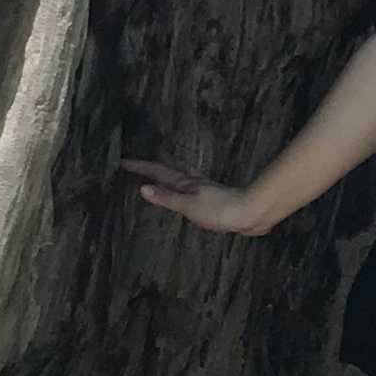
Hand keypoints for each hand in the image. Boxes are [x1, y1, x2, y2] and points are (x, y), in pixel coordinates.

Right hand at [121, 155, 268, 237]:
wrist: (252, 213)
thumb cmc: (222, 210)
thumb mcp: (189, 206)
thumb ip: (167, 198)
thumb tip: (144, 188)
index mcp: (186, 184)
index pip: (158, 172)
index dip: (140, 167)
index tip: (123, 162)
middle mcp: (193, 185)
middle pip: (168, 172)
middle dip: (151, 168)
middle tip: (137, 165)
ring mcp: (203, 191)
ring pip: (179, 180)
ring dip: (166, 176)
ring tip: (157, 176)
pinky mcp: (212, 201)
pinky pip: (189, 191)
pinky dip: (180, 189)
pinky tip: (185, 194)